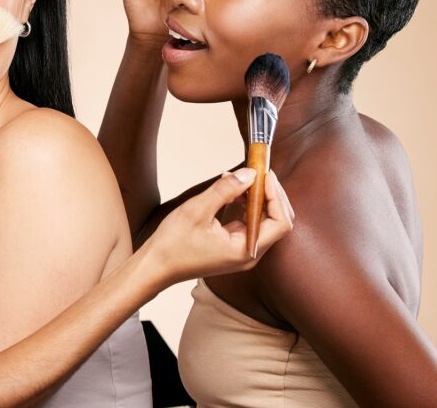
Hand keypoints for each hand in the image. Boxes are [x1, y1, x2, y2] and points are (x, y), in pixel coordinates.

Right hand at [145, 168, 294, 283]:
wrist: (156, 266)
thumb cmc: (173, 243)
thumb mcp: (197, 210)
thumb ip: (225, 190)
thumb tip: (250, 173)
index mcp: (245, 251)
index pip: (280, 222)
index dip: (276, 196)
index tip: (264, 174)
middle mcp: (249, 254)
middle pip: (276, 221)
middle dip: (270, 194)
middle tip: (258, 171)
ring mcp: (242, 252)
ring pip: (263, 221)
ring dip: (257, 197)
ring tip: (242, 177)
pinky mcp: (233, 247)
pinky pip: (249, 224)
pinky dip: (245, 205)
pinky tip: (232, 191)